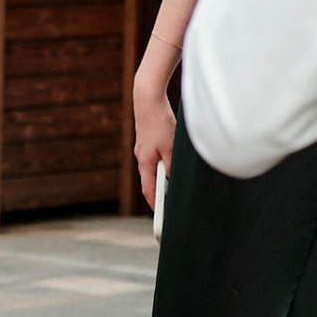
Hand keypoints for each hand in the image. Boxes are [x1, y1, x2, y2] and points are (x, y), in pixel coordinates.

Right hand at [133, 70, 177, 212]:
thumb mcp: (170, 148)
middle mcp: (141, 157)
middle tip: (170, 203)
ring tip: (174, 182)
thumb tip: (172, 179)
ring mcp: (143, 149)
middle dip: (159, 192)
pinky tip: (172, 159)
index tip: (160, 216)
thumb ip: (172, 166)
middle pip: (150, 180)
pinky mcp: (147, 140)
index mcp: (145, 162)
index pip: (148, 190)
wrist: (148, 101)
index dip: (154, 204)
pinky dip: (163, 162)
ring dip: (163, 175)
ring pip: (154, 167)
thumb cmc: (160, 123)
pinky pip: (155, 156)